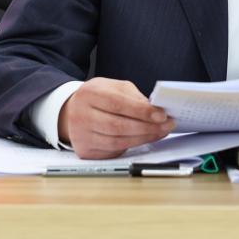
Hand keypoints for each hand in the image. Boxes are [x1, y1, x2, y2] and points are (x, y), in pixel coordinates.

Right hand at [58, 77, 174, 158]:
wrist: (72, 111)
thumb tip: (155, 110)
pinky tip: (144, 140)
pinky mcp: (85, 151)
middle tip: (166, 126)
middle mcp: (81, 115)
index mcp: (89, 93)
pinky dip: (132, 146)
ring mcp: (81, 135)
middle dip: (147, 127)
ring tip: (159, 133)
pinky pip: (113, 151)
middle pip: (118, 125)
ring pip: (117, 141)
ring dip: (143, 138)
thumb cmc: (99, 97)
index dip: (142, 111)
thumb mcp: (113, 87)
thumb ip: (133, 97)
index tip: (162, 115)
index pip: (118, 103)